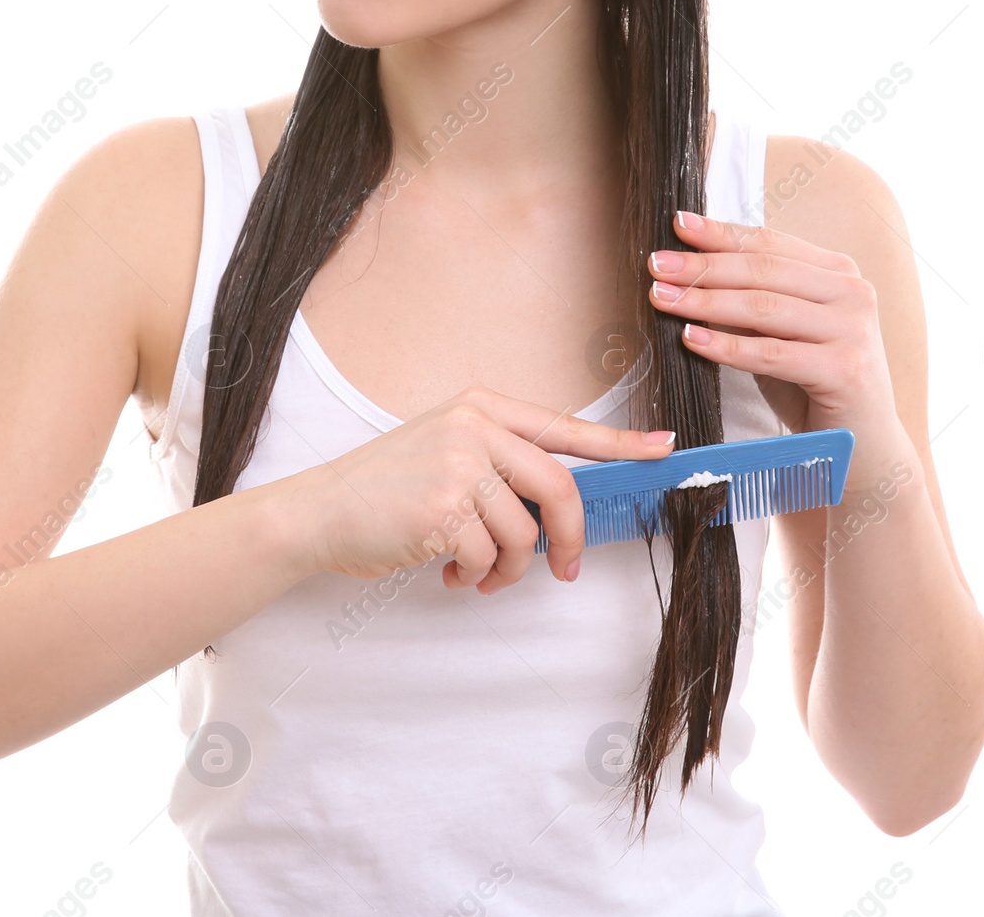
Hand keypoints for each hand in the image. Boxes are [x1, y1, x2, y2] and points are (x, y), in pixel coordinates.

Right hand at [284, 387, 678, 593]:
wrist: (322, 510)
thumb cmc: (387, 488)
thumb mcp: (446, 450)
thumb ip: (501, 464)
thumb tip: (563, 505)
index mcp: (481, 407)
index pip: (563, 427)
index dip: (619, 444)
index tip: (661, 450)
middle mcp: (473, 427)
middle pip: (559, 486)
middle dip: (568, 537)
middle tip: (562, 569)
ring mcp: (457, 465)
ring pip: (522, 533)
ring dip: (505, 569)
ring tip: (472, 570)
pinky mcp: (442, 508)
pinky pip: (487, 558)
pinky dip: (473, 576)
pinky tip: (446, 570)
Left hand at [646, 209, 897, 438]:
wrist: (862, 445)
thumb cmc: (812, 383)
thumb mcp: (779, 332)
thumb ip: (747, 300)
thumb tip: (686, 272)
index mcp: (838, 272)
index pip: (770, 243)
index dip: (721, 233)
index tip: (678, 224)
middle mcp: (852, 292)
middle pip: (763, 269)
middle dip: (704, 266)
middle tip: (657, 265)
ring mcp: (852, 330)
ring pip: (764, 307)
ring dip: (706, 301)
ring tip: (663, 298)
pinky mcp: (844, 369)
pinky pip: (772, 353)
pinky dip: (727, 346)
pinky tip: (692, 339)